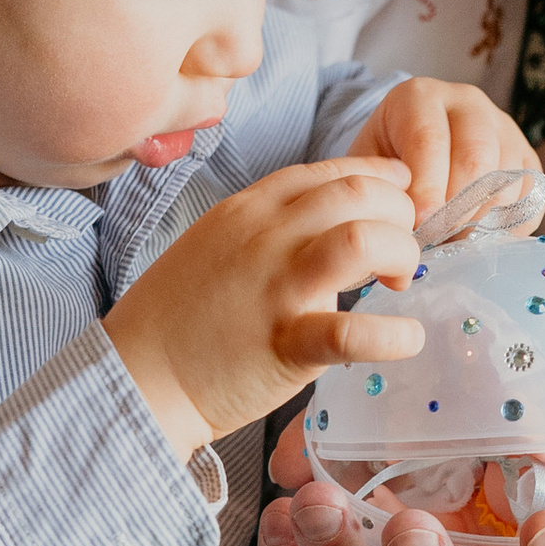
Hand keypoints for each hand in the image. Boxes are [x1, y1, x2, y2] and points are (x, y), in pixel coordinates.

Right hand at [105, 157, 426, 461]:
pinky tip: (407, 340)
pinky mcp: (285, 343)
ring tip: (398, 283)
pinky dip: (393, 335)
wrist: (137, 375)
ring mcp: (276, 287)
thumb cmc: (179, 316)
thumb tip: (327, 223)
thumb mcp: (217, 244)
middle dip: (400, 216)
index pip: (331, 170)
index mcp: (248, 209)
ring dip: (400, 255)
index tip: (402, 197)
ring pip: (363, 239)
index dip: (380, 178)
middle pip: (360, 193)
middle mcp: (265, 236)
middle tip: (399, 253)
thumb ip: (268, 228)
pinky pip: (353, 332)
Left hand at [354, 80, 539, 226]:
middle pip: (476, 158)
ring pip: (507, 180)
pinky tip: (479, 234)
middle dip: (457, 208)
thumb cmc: (384, 162)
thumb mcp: (368, 165)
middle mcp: (468, 103)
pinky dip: (508, 226)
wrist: (409, 150)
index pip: (430, 139)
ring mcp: (503, 128)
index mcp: (420, 96)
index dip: (427, 187)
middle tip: (438, 239)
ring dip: (481, 219)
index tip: (420, 224)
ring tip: (453, 238)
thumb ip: (379, 188)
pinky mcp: (527, 157)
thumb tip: (401, 228)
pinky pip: (531, 197)